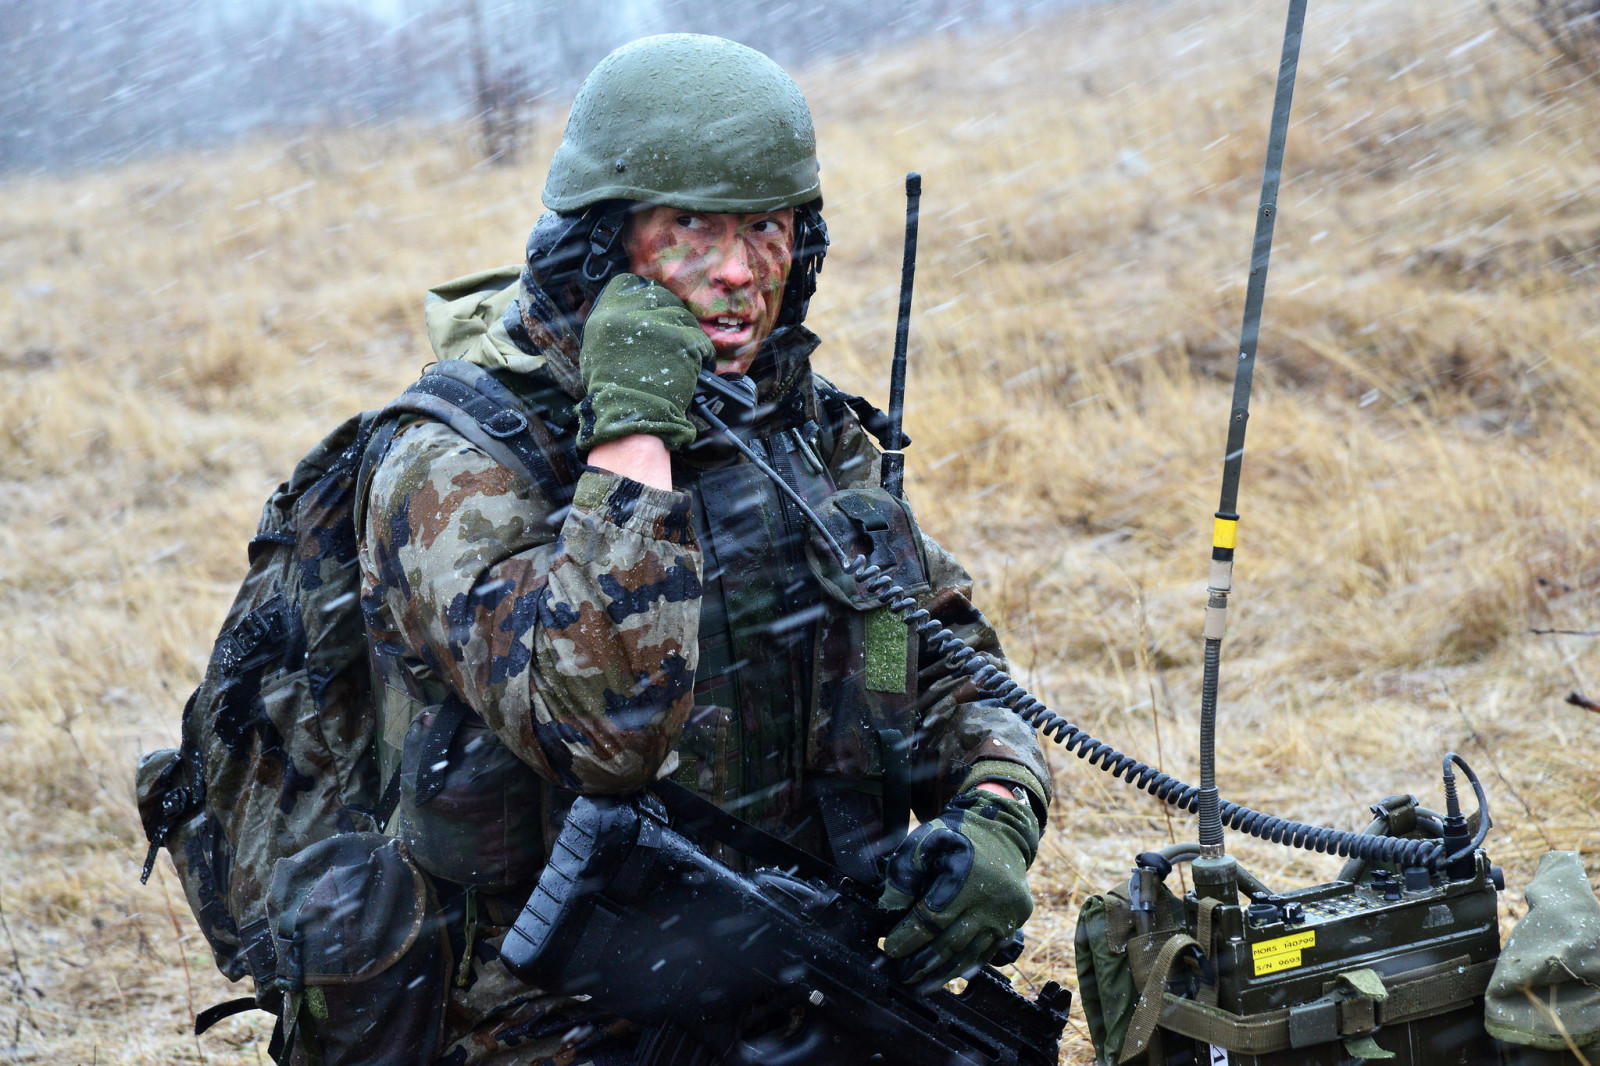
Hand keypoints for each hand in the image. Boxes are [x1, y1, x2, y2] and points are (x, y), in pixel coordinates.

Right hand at [578, 273, 715, 451]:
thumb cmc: (613, 392)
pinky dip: (703, 353)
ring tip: (682, 356)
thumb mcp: (597, 351)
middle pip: (660, 296)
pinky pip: (700, 338)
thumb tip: (631, 311)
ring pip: (683, 316)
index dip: (644, 294)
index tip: (653, 306)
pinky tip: (698, 365)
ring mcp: (657, 325)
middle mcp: (629, 314)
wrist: (630, 415)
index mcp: (605, 315)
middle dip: (669, 314)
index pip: (628, 283)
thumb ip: (613, 326)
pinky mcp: (681, 340)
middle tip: (673, 336)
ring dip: (687, 333)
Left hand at [876, 787, 1039, 992]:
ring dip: (945, 974)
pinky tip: (953, 976)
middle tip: (901, 974)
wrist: (1002, 829)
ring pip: (972, 953)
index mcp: (967, 878)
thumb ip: (905, 871)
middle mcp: (991, 900)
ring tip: (922, 987)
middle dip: (922, 962)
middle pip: (951, 942)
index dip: (909, 937)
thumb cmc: (958, 835)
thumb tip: (889, 906)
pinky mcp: (1016, 919)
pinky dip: (970, 965)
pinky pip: (990, 950)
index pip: (932, 918)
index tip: (890, 949)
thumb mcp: (926, 840)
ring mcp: (1007, 913)